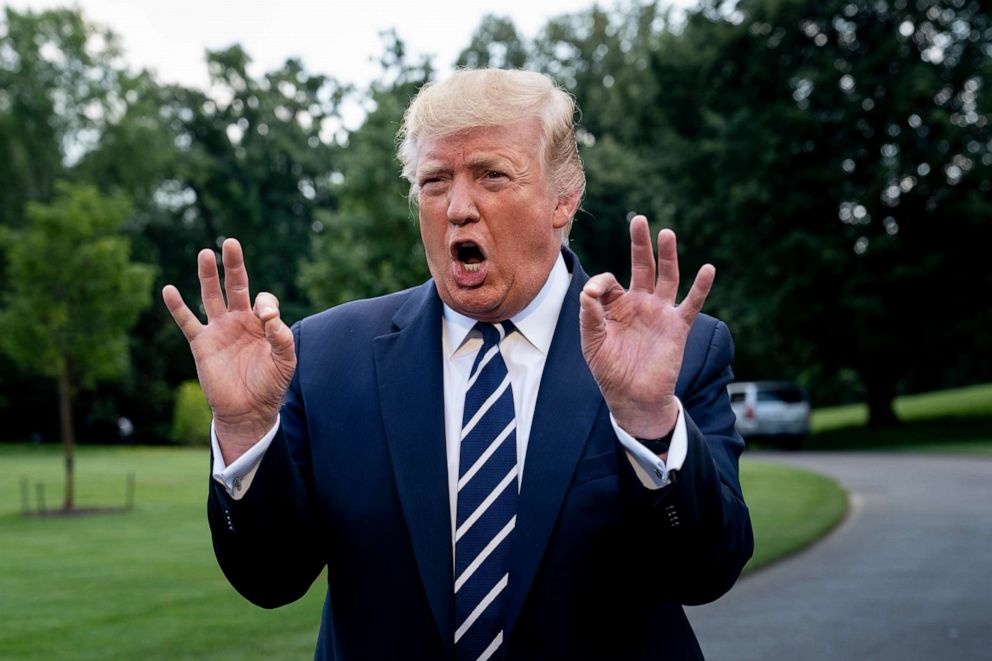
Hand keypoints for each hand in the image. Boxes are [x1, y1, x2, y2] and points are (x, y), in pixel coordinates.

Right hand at [162, 239, 296, 462]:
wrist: (249, 410)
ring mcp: (219, 330)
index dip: (266, 304)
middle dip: (233, 265)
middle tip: (230, 243)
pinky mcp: (202, 344)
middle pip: (235, 286)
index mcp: (262, 323)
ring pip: (211, 296)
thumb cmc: (270, 384)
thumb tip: (266, 315)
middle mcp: (239, 321)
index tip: (266, 318)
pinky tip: (168, 289)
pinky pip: (187, 321)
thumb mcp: (285, 360)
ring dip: (207, 276)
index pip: (263, 299)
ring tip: (205, 254)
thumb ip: (281, 336)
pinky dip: (177, 306)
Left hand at [579, 215, 713, 438]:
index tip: (593, 294)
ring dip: (667, 256)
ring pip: (667, 277)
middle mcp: (640, 304)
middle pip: (643, 266)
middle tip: (639, 219)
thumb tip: (588, 291)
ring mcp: (660, 313)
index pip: (609, 281)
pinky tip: (708, 269)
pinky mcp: (676, 327)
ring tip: (666, 234)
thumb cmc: (610, 370)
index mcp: (616, 306)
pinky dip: (701, 287)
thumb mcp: (592, 342)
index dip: (600, 283)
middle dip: (641, 243)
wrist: (633, 398)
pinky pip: (691, 303)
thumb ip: (589, 316)